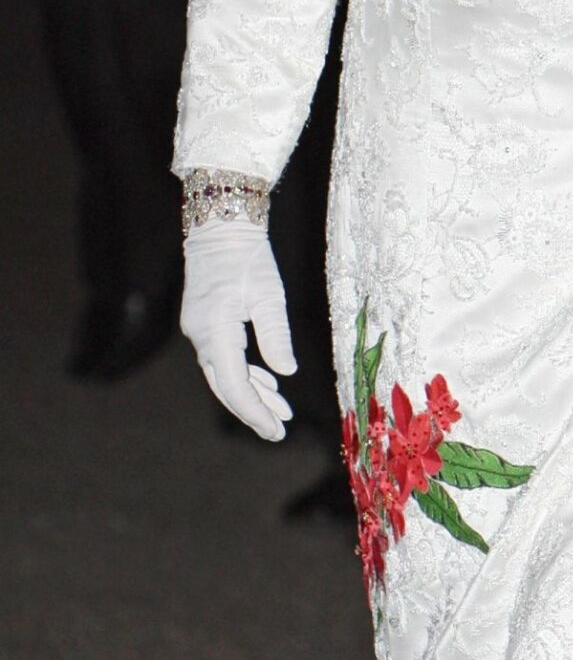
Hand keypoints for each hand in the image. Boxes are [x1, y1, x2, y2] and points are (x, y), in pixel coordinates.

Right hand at [181, 221, 295, 440]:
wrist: (220, 228)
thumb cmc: (247, 257)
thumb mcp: (269, 295)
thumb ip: (276, 335)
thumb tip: (286, 372)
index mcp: (215, 331)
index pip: (235, 386)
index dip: (256, 413)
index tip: (277, 431)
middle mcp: (200, 336)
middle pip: (226, 387)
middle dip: (254, 411)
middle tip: (280, 430)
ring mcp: (198, 331)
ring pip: (224, 376)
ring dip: (253, 394)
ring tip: (282, 411)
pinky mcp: (204, 325)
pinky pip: (223, 360)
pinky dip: (245, 375)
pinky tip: (268, 384)